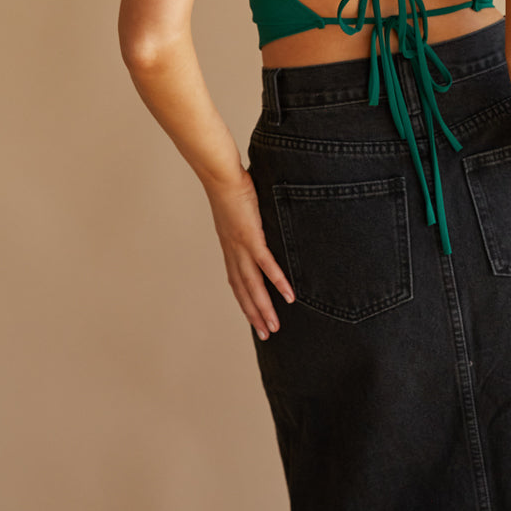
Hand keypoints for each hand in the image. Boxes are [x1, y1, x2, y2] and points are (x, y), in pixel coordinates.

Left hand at [203, 170, 294, 339]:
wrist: (221, 176)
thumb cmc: (231, 186)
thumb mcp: (240, 208)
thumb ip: (250, 218)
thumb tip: (259, 215)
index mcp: (230, 247)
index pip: (237, 282)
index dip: (244, 302)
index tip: (253, 318)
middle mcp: (233, 252)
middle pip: (243, 291)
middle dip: (254, 315)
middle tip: (265, 335)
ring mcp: (241, 247)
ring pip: (253, 285)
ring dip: (264, 308)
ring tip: (274, 327)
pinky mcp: (251, 238)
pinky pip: (266, 265)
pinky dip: (277, 282)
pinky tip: (289, 296)